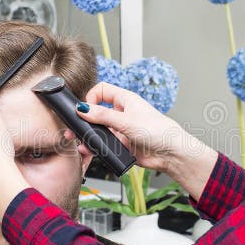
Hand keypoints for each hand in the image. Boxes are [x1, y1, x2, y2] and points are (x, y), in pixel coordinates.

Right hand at [79, 82, 217, 198]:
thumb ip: (103, 116)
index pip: (102, 90)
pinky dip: (95, 147)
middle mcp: (121, 113)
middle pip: (96, 111)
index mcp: (125, 100)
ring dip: (88, 135)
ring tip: (80, 141)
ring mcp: (120, 129)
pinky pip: (103, 144)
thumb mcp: (127, 121)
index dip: (91, 97)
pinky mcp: (120, 144)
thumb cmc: (158, 131)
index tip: (84, 109)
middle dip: (84, 119)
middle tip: (74, 127)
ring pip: (98, 129)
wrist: (170, 154)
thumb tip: (82, 109)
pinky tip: (90, 150)